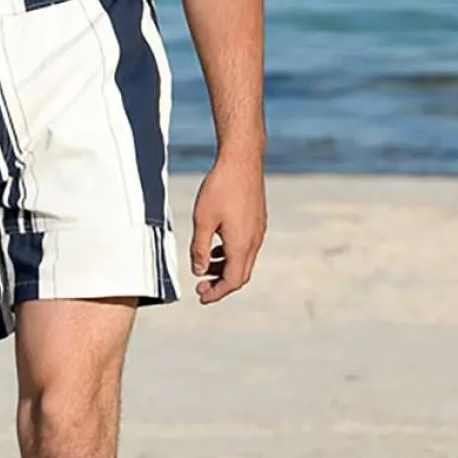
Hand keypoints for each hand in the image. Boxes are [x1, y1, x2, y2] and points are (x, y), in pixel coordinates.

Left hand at [190, 154, 266, 303]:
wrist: (242, 160)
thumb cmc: (221, 187)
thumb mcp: (202, 220)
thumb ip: (200, 249)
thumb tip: (199, 271)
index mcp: (241, 245)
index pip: (232, 282)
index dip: (216, 293)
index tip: (202, 296)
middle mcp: (253, 241)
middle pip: (240, 275)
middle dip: (221, 285)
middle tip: (201, 286)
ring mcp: (258, 231)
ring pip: (243, 261)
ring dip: (225, 269)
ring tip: (206, 266)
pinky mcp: (257, 221)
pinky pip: (246, 247)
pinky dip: (231, 254)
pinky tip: (216, 246)